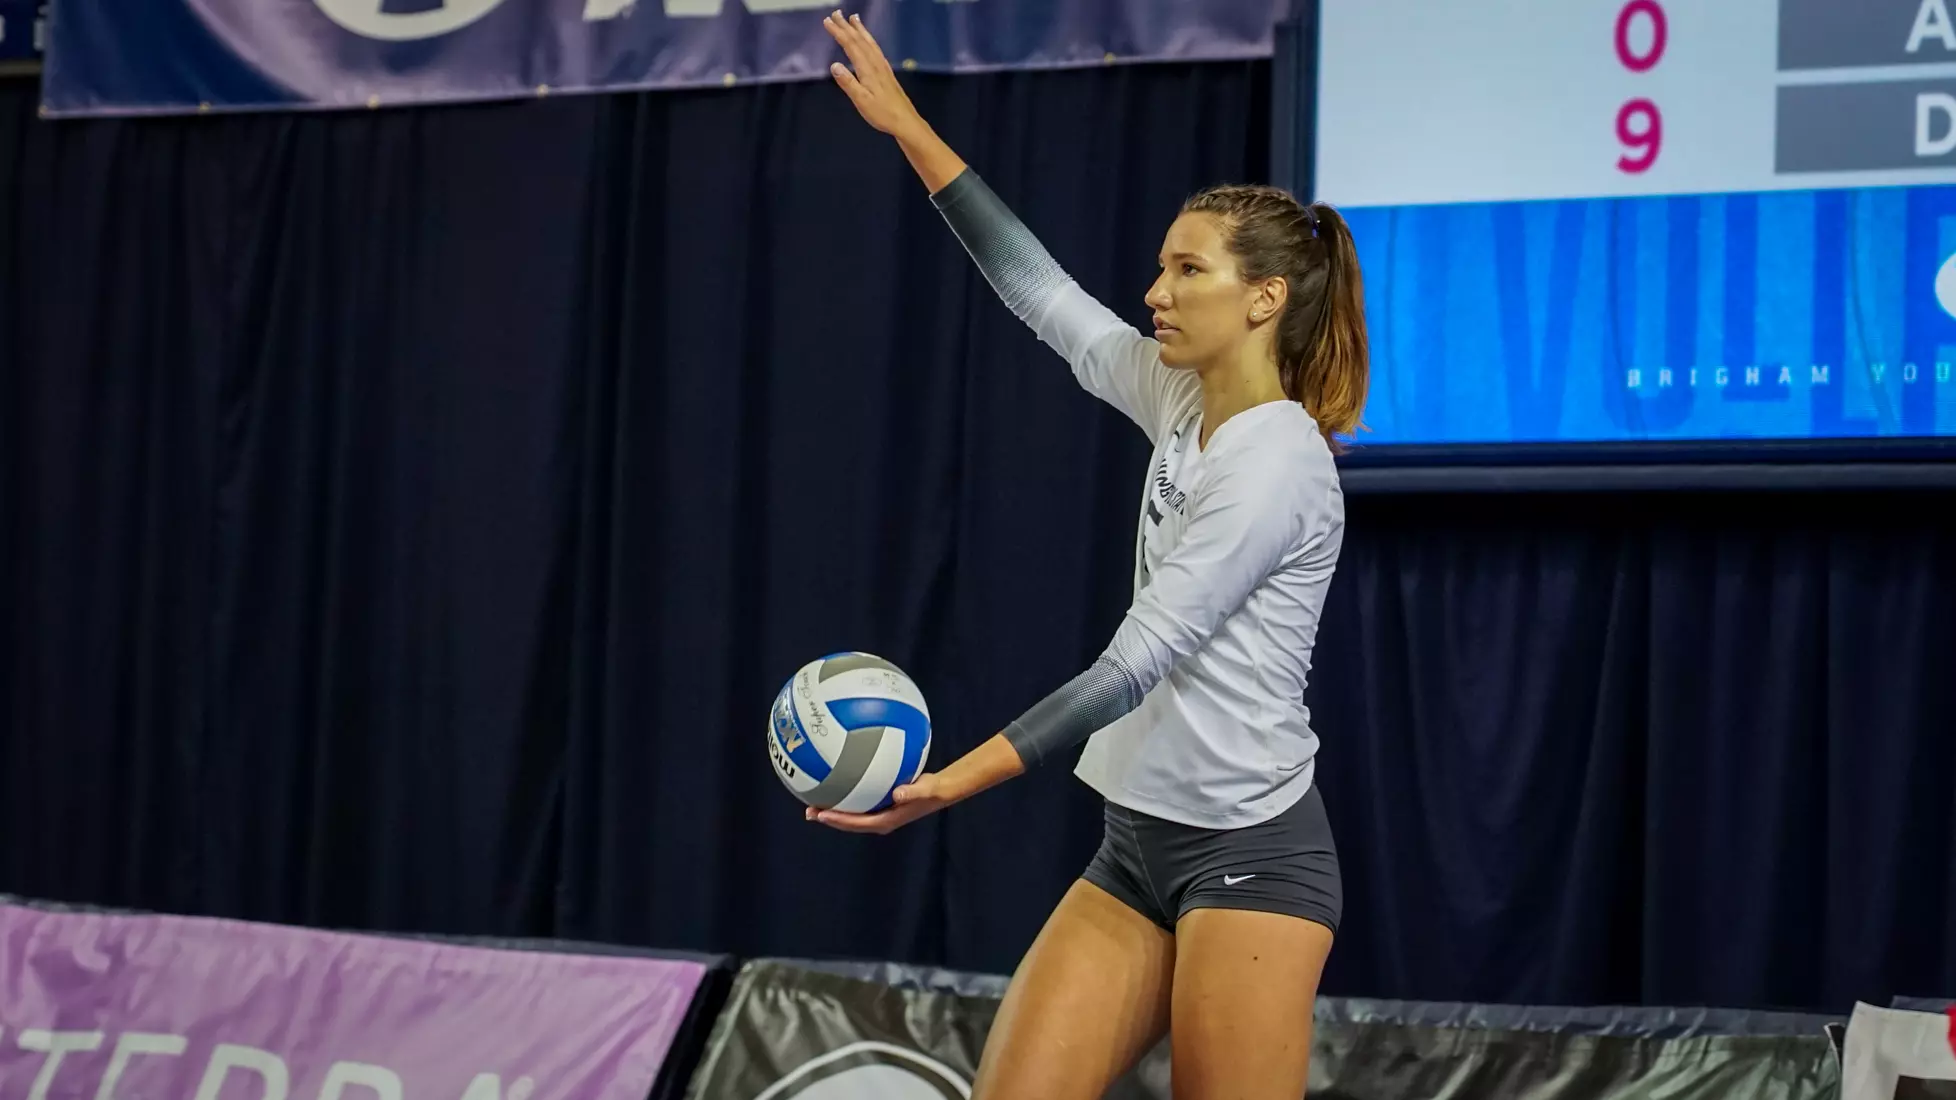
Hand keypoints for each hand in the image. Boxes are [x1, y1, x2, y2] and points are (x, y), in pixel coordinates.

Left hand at [806, 771, 955, 834]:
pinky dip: (844, 797)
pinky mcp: (878, 805)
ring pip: (850, 815)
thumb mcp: (925, 790)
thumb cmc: (932, 790)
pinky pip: (857, 803)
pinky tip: (835, 783)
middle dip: (828, 818)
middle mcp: (878, 820)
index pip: (856, 823)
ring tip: (813, 802)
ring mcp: (877, 813)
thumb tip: (897, 794)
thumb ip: (912, 792)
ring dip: (832, 810)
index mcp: (885, 821)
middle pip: (848, 823)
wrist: (938, 790)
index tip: (821, 815)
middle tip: (808, 811)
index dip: (837, 820)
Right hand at [822, 10, 922, 137]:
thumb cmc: (882, 113)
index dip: (839, 33)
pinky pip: (876, 49)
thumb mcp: (861, 101)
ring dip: (860, 29)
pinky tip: (868, 40)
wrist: (905, 121)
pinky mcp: (887, 72)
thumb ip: (848, 83)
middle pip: (859, 40)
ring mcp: (882, 66)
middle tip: (836, 13)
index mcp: (867, 69)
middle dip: (846, 26)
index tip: (827, 21)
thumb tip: (834, 65)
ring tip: (853, 18)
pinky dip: (869, 39)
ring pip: (869, 42)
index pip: (851, 46)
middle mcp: (875, 63)